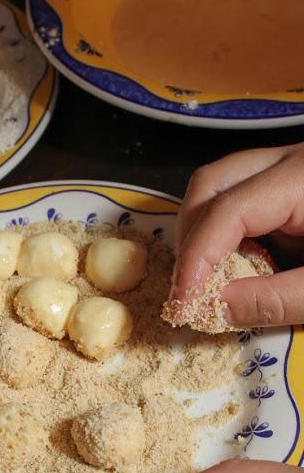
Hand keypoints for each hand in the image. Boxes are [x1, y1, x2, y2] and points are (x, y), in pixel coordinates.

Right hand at [172, 143, 303, 327]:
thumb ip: (275, 300)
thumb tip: (213, 310)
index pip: (229, 210)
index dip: (197, 258)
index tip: (183, 303)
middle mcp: (290, 162)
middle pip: (212, 184)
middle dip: (189, 239)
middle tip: (189, 288)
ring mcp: (287, 170)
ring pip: (219, 188)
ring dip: (203, 235)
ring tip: (210, 279)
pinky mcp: (287, 185)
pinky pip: (238, 200)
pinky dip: (225, 235)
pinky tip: (236, 265)